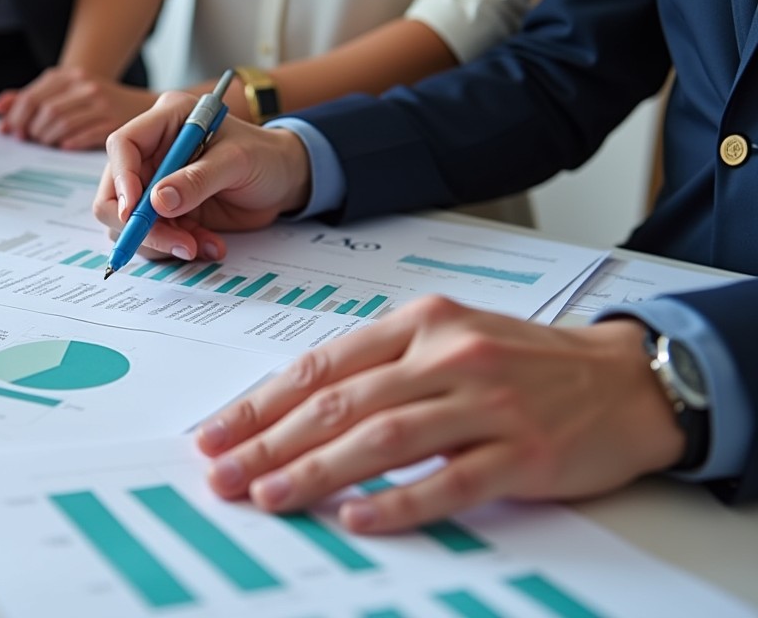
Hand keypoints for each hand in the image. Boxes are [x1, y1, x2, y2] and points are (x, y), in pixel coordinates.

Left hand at [0, 67, 155, 149]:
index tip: (12, 132)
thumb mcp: (61, 90)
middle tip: (30, 140)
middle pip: (45, 112)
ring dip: (48, 139)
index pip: (31, 97)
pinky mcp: (113, 121)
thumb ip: (28, 97)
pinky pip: (85, 135)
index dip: (16, 117)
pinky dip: (70, 142)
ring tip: (47, 143)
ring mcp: (100, 104)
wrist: (137, 102)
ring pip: (62, 124)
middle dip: (32, 130)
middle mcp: (84, 86)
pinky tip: (65, 147)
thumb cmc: (92, 99)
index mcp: (67, 76)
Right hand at [93, 91, 311, 261]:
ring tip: (201, 244)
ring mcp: (155, 184)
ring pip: (129, 223)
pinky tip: (208, 245)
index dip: (122, 178)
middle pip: (115, 192)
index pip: (123, 145)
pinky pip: (153, 239)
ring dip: (163, 242)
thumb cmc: (264, 156)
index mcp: (166, 121)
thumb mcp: (237, 162)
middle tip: (178, 243)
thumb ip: (198, 179)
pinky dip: (177, 249)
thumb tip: (158, 201)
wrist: (283, 180)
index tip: (134, 212)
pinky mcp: (165, 212)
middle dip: (140, 225)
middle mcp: (152, 152)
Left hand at [195, 298, 683, 533]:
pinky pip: (449, 481)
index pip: (321, 365)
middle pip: (340, 402)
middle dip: (269, 442)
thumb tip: (294, 409)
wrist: (625, 378)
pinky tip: (356, 517)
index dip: (260, 403)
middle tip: (223, 474)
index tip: (215, 434)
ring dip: (317, 471)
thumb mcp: (448, 339)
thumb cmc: (524, 362)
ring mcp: (486, 403)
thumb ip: (379, 366)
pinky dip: (398, 501)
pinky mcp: (522, 453)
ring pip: (383, 438)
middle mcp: (447, 355)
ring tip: (269, 495)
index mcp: (420, 323)